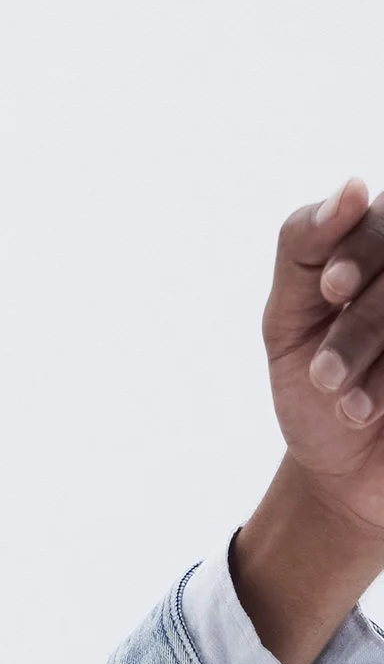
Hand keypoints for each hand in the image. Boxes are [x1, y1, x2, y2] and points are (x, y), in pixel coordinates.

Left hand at [234, 179, 383, 663]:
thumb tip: (354, 185)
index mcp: (380, 248)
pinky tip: (369, 414)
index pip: (380, 221)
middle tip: (324, 378)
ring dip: (373, 352)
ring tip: (347, 409)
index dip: (360, 249)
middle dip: (362, 325)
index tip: (331, 292)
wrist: (341, 477)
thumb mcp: (289, 320)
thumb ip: (304, 247)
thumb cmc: (315, 391)